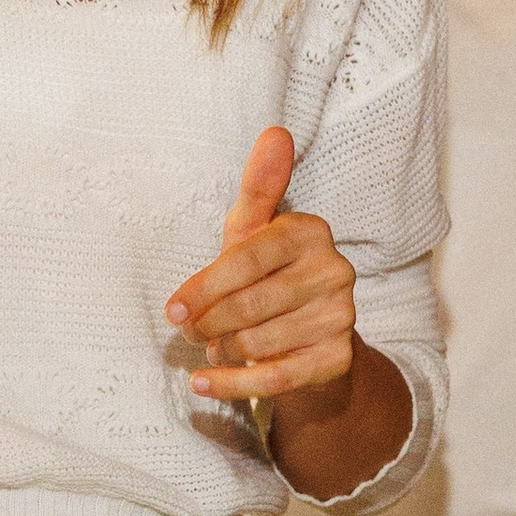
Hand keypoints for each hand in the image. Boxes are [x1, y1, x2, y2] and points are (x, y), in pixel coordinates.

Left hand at [164, 129, 355, 403]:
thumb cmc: (267, 276)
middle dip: (208, 323)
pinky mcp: (340, 358)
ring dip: (222, 351)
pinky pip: (277, 379)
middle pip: (250, 305)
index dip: (204, 287)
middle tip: (191, 330)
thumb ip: (258, 188)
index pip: (247, 258)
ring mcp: (343, 316)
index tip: (172, 310)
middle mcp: (336, 270)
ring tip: (215, 345)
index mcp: (311, 231)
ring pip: (259, 343)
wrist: (311, 338)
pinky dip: (232, 384)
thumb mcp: (253, 232)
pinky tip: (204, 383)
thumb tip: (276, 131)